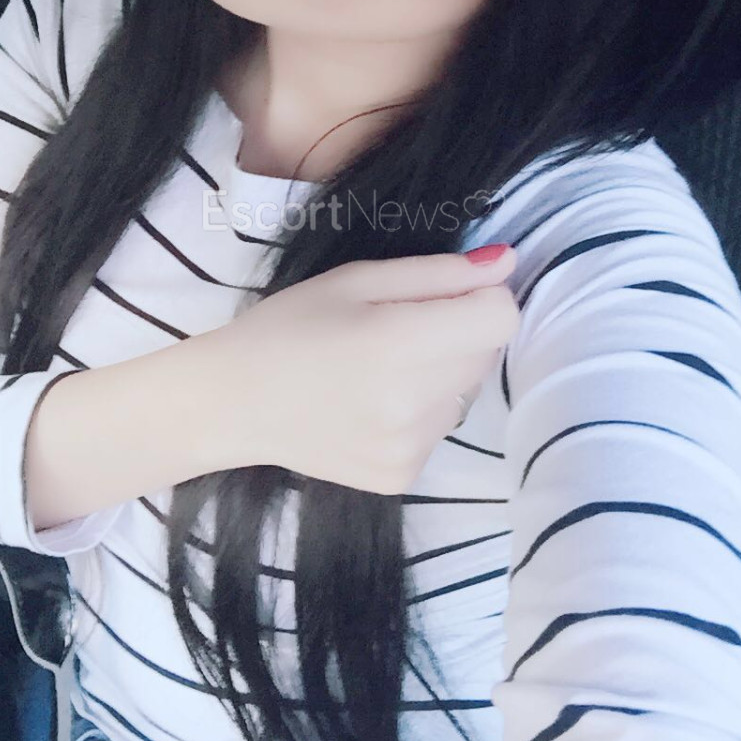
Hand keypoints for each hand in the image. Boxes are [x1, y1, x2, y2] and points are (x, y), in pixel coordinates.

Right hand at [215, 248, 519, 494]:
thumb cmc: (289, 326)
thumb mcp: (357, 280)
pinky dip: (421, 410)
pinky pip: (442, 427)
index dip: (482, 297)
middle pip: (487, 353)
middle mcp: (412, 404)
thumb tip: (507, 263)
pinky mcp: (403, 476)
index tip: (444, 294)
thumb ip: (438, 273)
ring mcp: (410, 448)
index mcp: (398, 343)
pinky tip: (373, 404)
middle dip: (460, 331)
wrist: (233, 404)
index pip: (501, 318)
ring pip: (467, 392)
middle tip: (399, 328)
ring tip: (379, 369)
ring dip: (442, 372)